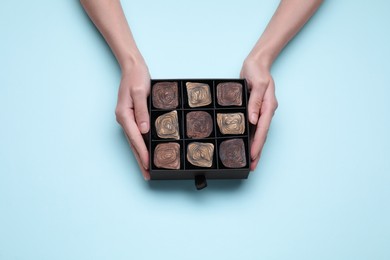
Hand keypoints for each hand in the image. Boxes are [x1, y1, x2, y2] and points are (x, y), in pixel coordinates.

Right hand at [115, 58, 150, 179]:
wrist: (132, 67)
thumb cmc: (136, 77)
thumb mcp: (140, 92)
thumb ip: (142, 111)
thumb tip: (144, 130)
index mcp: (124, 115)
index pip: (135, 138)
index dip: (142, 152)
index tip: (147, 164)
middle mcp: (123, 119)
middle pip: (133, 144)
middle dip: (140, 161)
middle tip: (147, 175)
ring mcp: (126, 119)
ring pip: (134, 141)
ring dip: (139, 155)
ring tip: (146, 169)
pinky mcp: (131, 117)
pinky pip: (136, 135)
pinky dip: (140, 145)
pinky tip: (145, 152)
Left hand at [240, 57, 277, 170]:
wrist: (257, 63)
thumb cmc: (257, 71)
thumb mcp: (257, 84)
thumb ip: (254, 102)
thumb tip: (253, 120)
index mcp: (268, 107)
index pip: (263, 130)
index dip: (257, 144)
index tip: (252, 156)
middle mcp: (266, 111)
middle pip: (262, 135)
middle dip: (257, 151)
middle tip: (252, 166)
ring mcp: (261, 112)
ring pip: (259, 133)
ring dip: (255, 147)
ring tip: (250, 161)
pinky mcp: (255, 110)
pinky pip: (254, 127)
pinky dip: (251, 137)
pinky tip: (246, 144)